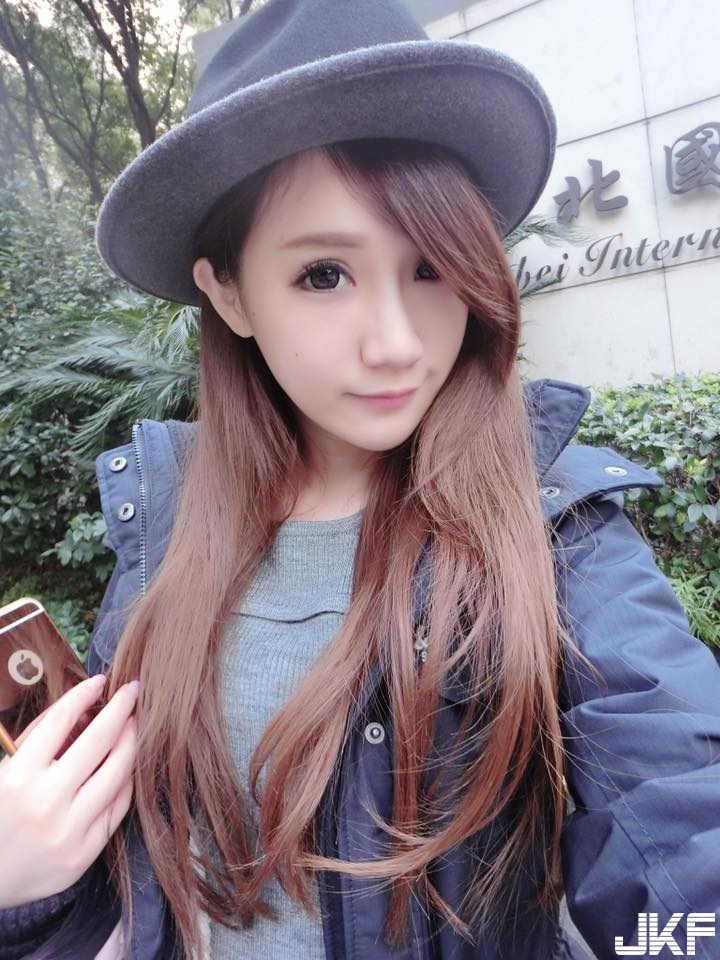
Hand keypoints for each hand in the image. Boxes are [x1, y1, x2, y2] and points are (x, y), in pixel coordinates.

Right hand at [0, 674, 137, 908]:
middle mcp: (46, 802)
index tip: (100, 680)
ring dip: (130, 742)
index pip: (60, 720)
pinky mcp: (83, 855)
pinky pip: (117, 809)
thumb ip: (40, 739)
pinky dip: (125, 782)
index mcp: (18, 777)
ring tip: (133, 725)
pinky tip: (126, 765)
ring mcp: (68, 831)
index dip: (83, 694)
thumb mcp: (4, 771)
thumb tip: (85, 708)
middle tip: (132, 691)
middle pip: (99, 742)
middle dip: (121, 709)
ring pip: (117, 774)